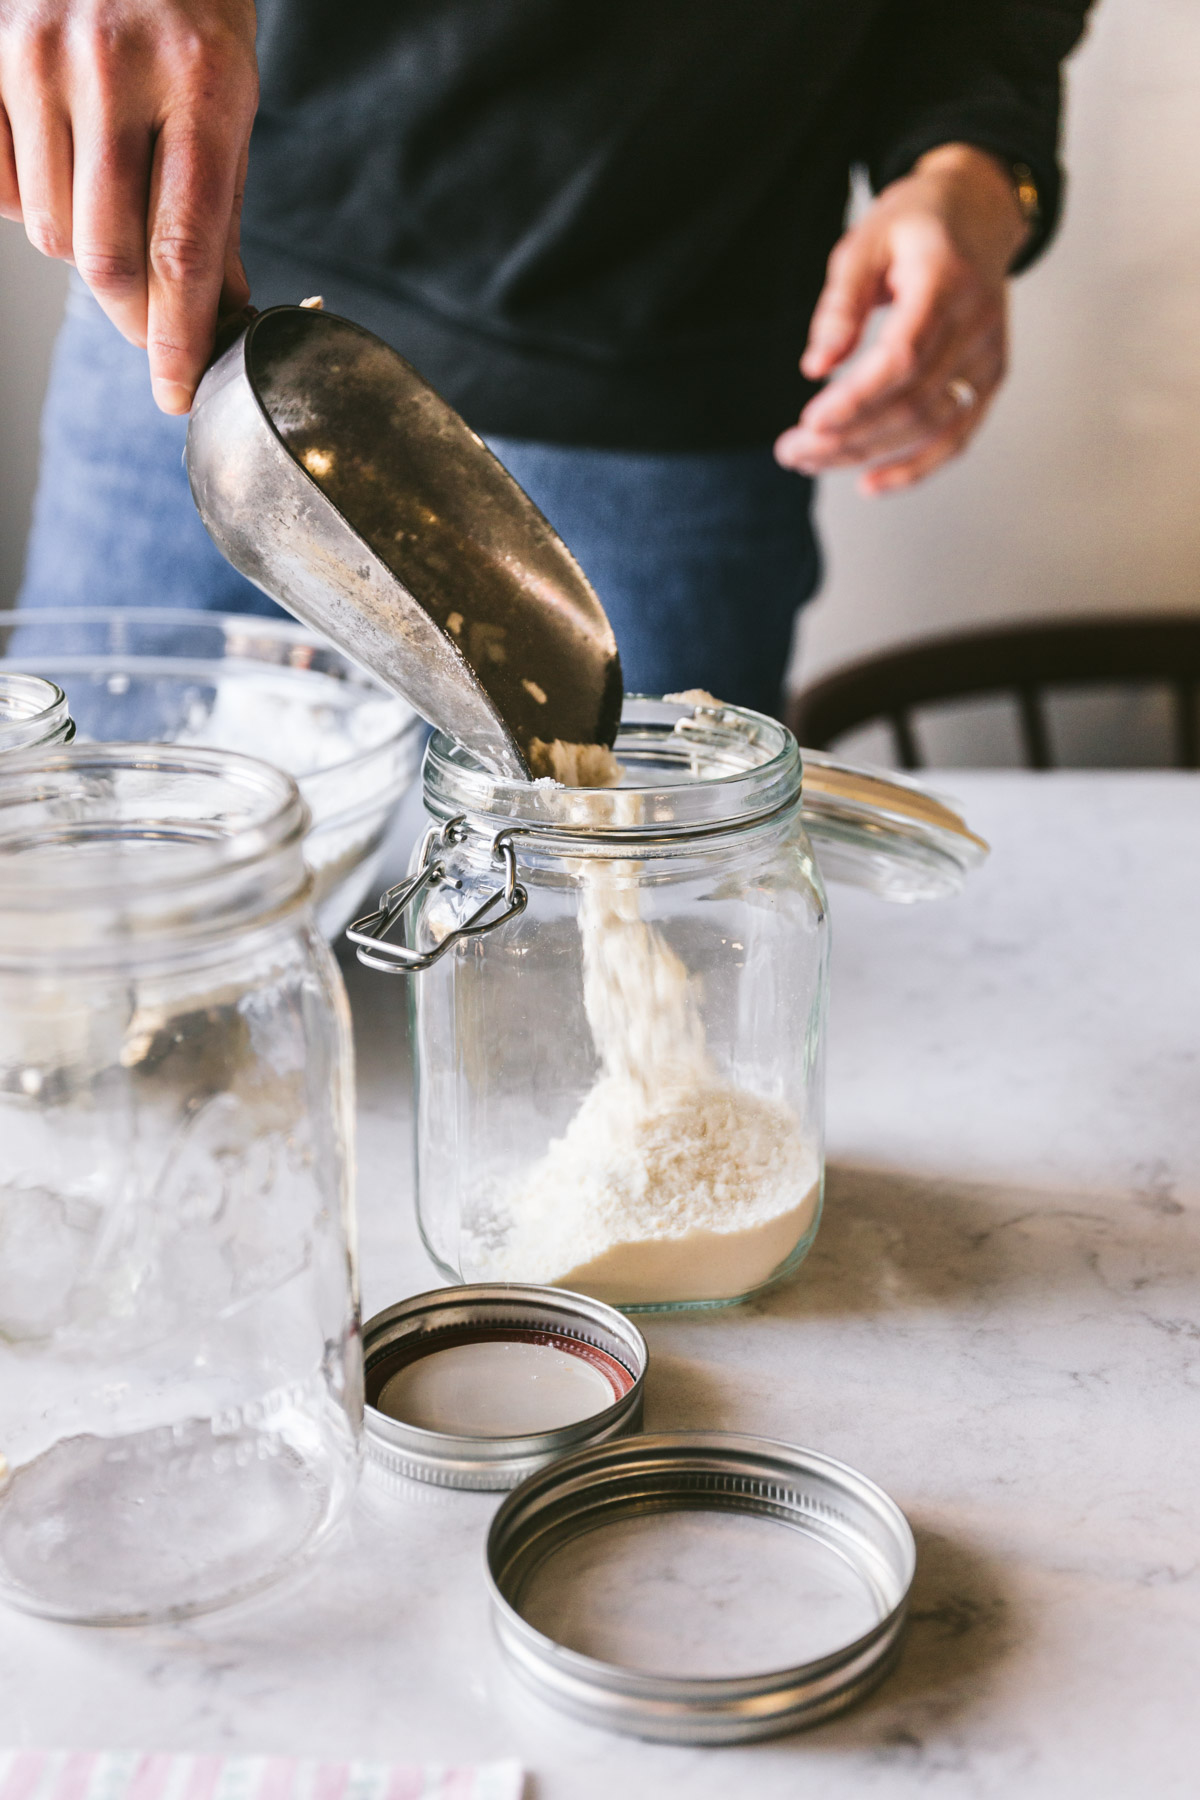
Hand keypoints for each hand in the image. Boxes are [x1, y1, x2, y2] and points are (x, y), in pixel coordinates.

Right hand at [0, 0, 257, 413]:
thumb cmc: (187, 11)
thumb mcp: (229, 95)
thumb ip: (220, 208)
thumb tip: (223, 314)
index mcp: (200, 83)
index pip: (183, 248)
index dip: (178, 338)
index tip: (178, 393)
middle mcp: (112, 69)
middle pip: (107, 258)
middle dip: (133, 316)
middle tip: (153, 327)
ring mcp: (38, 58)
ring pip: (54, 234)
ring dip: (87, 251)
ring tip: (112, 204)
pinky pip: (6, 191)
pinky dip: (37, 205)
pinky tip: (65, 166)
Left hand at [774, 144, 1030, 495]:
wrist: (979, 213)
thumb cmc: (915, 223)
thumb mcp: (865, 242)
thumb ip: (840, 304)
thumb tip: (816, 367)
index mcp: (945, 281)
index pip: (903, 357)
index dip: (857, 398)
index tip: (810, 422)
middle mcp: (977, 324)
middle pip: (912, 402)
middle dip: (847, 436)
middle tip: (791, 450)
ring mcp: (989, 356)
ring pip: (930, 427)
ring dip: (867, 455)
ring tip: (811, 461)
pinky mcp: (989, 378)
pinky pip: (957, 436)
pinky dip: (915, 467)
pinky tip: (871, 483)